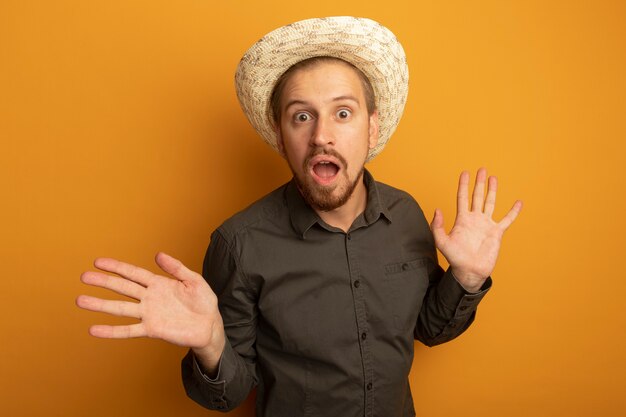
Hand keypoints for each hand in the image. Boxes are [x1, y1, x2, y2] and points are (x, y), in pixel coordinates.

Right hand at [76, 252, 224, 370]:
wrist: (210, 326)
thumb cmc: (203, 302)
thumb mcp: (194, 280)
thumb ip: (176, 268)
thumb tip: (158, 254)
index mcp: (158, 283)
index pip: (133, 272)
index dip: (116, 267)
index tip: (98, 262)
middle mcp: (149, 297)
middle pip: (122, 287)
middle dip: (103, 282)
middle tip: (83, 277)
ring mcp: (148, 314)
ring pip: (120, 308)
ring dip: (100, 305)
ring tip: (80, 301)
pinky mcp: (151, 329)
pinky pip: (128, 330)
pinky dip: (111, 331)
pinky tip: (94, 329)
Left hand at [430, 168, 521, 291]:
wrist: (469, 271)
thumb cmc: (455, 258)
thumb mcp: (442, 242)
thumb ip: (438, 227)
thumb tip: (437, 210)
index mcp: (462, 219)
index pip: (462, 198)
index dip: (463, 185)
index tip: (464, 173)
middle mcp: (474, 219)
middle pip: (477, 197)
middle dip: (478, 183)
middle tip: (481, 169)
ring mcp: (486, 225)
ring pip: (490, 203)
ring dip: (492, 191)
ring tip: (493, 178)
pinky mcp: (496, 233)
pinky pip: (507, 220)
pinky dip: (513, 211)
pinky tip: (518, 203)